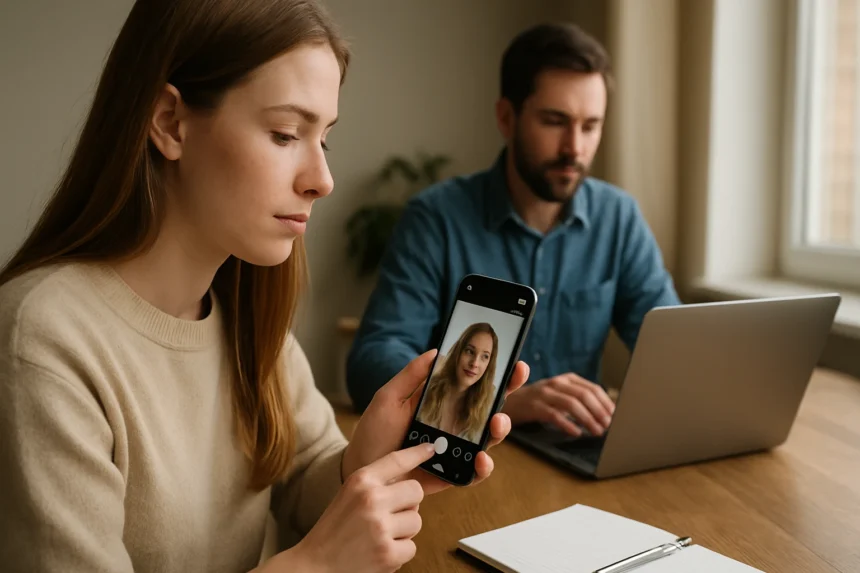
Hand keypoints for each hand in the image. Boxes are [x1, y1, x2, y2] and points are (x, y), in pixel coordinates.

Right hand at [283, 444, 435, 572]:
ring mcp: (381, 527)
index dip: (417, 453)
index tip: (431, 449)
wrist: (314, 566)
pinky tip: (380, 552)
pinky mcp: (388, 554)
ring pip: (417, 521)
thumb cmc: (333, 531)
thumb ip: (375, 484)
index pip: (397, 460)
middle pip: (416, 492)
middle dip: (408, 504)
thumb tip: (410, 479)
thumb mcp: (348, 495)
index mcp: (360, 481)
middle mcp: (372, 499)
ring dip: (404, 531)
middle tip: (390, 515)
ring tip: (380, 536)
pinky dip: (399, 553)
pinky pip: (412, 547)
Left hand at [342, 350, 529, 494]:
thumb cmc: (374, 433)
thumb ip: (411, 376)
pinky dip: (483, 467)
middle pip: (490, 409)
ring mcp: (456, 449)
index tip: (513, 363)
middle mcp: (454, 424)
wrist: (362, 470)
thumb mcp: (389, 398)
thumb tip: (436, 351)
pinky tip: (481, 459)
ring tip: (495, 425)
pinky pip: (475, 472)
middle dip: (507, 396)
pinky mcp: (452, 474)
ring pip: (489, 439)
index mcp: (442, 402)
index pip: (475, 386)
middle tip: (511, 387)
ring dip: (499, 430)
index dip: (497, 375)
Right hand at [502, 372, 614, 436]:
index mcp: (566, 379)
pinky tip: (576, 433)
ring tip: (596, 432)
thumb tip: (606, 414)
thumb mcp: (560, 395)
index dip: (605, 403)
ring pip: (571, 404)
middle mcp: (556, 383)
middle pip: (584, 395)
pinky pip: (554, 415)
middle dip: (599, 411)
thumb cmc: (540, 402)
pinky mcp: (534, 407)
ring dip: (587, 419)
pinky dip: (567, 425)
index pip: (592, 388)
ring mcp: (544, 394)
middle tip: (608, 426)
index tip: (615, 416)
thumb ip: (579, 400)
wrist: (510, 402)